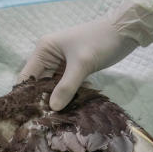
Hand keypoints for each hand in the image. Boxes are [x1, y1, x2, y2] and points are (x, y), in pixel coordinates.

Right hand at [16, 0, 152, 110]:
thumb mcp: (82, 64)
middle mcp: (48, 56)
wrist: (127, 30)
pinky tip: (66, 110)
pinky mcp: (73, 69)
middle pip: (38, 83)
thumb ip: (66, 87)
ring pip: (51, 87)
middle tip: (42, 121)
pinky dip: (65, 96)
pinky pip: (64, 86)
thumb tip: (52, 109)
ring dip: (54, 100)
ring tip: (52, 119)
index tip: (29, 115)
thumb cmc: (101, 41)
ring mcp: (61, 64)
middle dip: (40, 100)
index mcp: (44, 50)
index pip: (27, 76)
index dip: (26, 95)